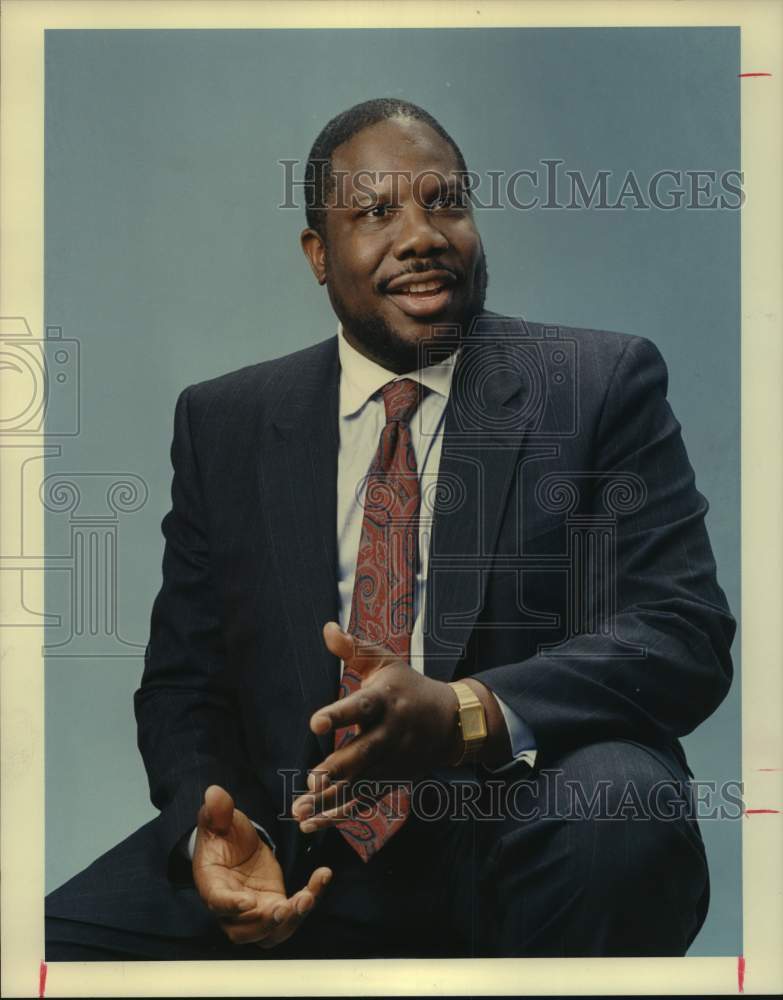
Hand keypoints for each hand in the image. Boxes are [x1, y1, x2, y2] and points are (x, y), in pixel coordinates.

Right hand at [192, 784, 331, 946]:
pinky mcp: (275, 905)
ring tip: (309, 896)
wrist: (235, 845)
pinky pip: (293, 913)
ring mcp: (255, 911)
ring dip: (291, 920)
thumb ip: (216, 810)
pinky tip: (322, 876)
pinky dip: (310, 898)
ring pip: (271, 932)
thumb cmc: (222, 835)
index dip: (232, 906)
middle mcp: (231, 908)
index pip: (218, 902)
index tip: (249, 902)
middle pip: (245, 931)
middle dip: (266, 923)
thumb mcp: (218, 819)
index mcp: (212, 885)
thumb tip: (214, 793)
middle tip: (286, 907)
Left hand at [290, 622, 461, 830]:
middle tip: (311, 780)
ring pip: (359, 784)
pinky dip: (339, 814)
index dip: (339, 714)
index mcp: (384, 701)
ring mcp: (390, 762)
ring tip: (300, 810)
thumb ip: (355, 648)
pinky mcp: (390, 781)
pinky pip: (363, 801)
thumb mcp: (386, 661)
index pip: (360, 707)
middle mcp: (388, 734)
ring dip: (330, 800)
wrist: (450, 721)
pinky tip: (312, 822)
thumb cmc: (408, 686)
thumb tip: (327, 628)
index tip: (316, 722)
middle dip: (337, 768)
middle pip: (361, 753)